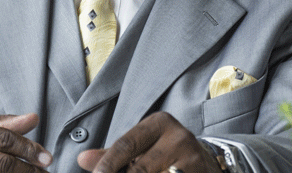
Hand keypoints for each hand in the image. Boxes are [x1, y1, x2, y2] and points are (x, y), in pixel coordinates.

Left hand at [77, 112, 220, 172]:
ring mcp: (192, 160)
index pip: (126, 145)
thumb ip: (114, 154)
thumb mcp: (142, 147)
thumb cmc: (166, 154)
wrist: (209, 163)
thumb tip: (82, 159)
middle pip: (139, 169)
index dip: (107, 164)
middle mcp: (178, 137)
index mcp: (160, 123)